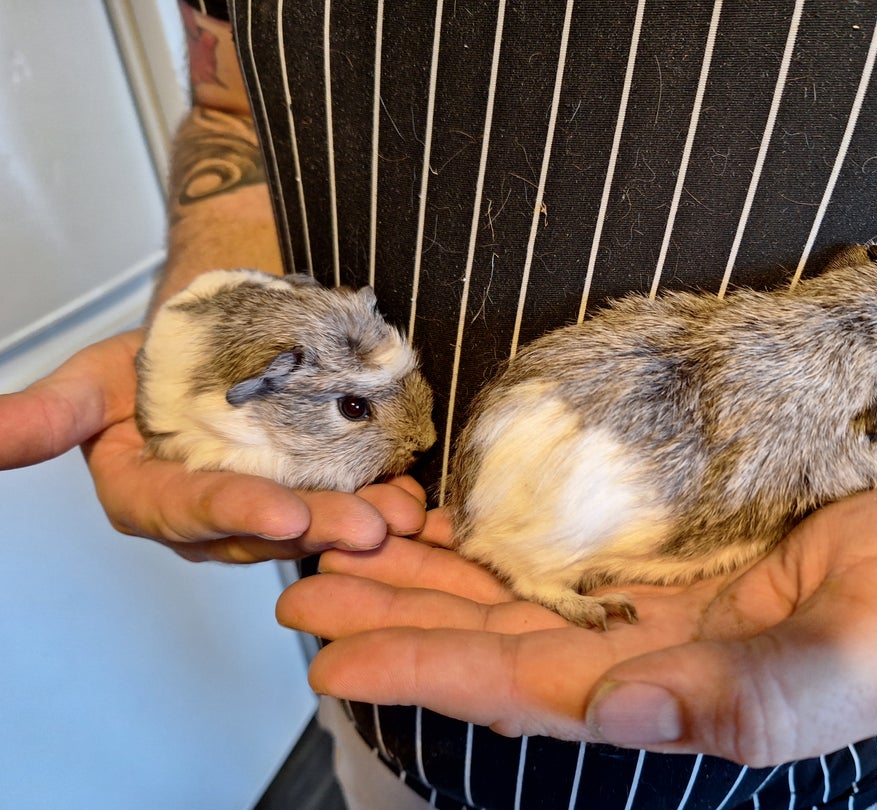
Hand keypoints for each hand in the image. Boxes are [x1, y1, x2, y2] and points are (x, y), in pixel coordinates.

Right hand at [0, 330, 425, 561]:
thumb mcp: (90, 381)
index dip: (234, 514)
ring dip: (363, 522)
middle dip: (319, 529)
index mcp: (151, 501)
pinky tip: (419, 494)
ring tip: (406, 514)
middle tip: (370, 527)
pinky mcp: (314, 489)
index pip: (190, 513)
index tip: (284, 513)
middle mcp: (212, 519)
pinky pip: (349, 500)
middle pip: (266, 530)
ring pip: (316, 524)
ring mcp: (268, 507)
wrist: (203, 346)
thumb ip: (47, 418)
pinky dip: (386, 497)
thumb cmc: (143, 365)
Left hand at [276, 476, 876, 765]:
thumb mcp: (870, 654)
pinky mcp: (658, 548)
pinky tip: (434, 521)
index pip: (533, 692)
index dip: (432, 672)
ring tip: (342, 552)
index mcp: (685, 696)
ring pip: (513, 593)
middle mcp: (648, 654)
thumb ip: (757, 699)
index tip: (336, 656)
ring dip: (425, 576)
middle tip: (302, 593)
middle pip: (498, 642)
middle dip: (398, 620)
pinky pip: (553, 545)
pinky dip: (487, 535)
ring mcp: (648, 599)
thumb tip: (622, 716)